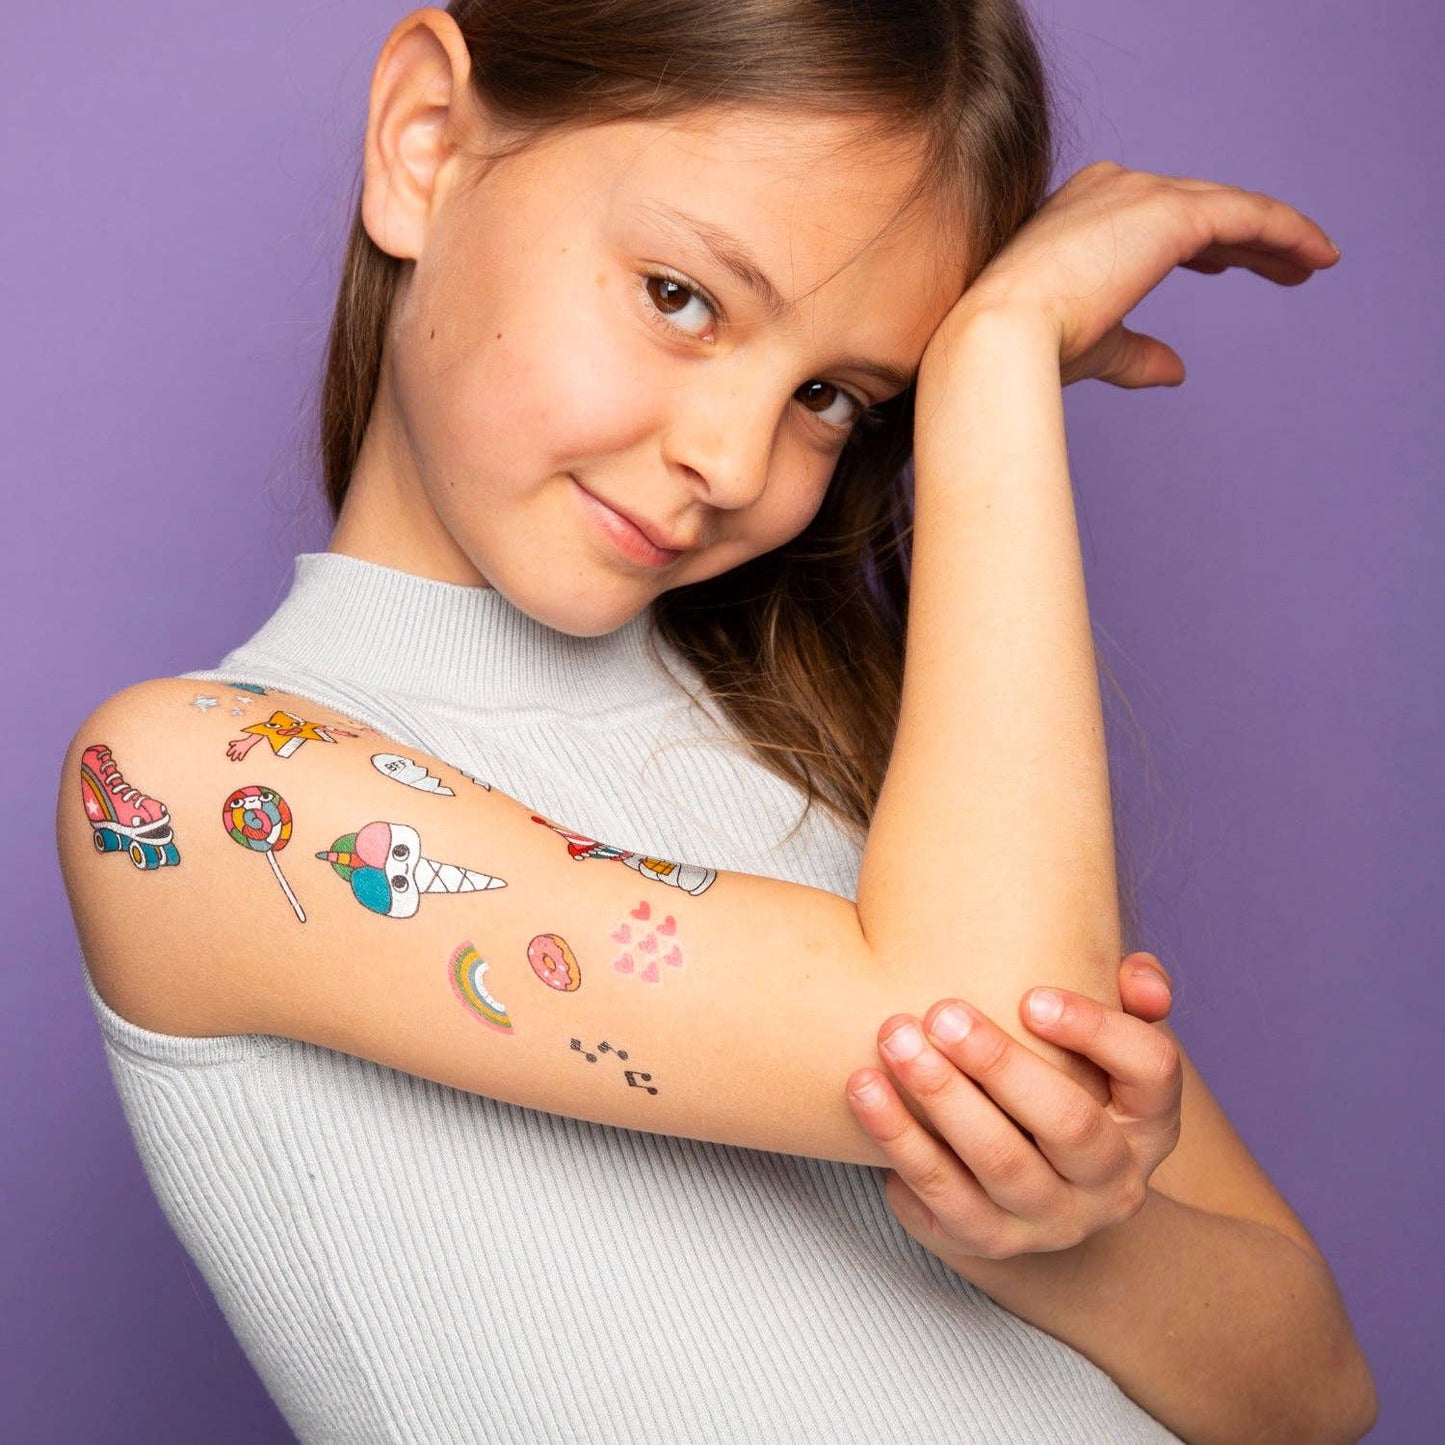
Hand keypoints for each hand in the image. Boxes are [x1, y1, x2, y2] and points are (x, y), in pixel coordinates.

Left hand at [844, 953, 1181, 1260]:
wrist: (1045, 1188)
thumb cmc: (1068, 1079)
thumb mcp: (1109, 1042)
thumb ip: (1132, 998)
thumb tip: (1142, 980)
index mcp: (1150, 1120)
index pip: (1151, 1070)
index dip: (1096, 1031)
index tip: (1031, 996)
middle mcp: (1111, 1180)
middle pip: (1069, 1125)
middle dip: (1000, 1065)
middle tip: (940, 1014)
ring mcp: (1051, 1220)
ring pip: (999, 1166)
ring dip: (940, 1101)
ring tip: (892, 1043)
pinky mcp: (989, 1241)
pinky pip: (940, 1201)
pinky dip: (901, 1148)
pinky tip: (866, 1096)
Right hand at [921, 160, 1339, 388]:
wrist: (999, 340)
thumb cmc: (1024, 351)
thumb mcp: (1092, 346)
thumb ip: (1136, 351)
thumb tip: (1178, 370)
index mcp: (1077, 213)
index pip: (1155, 218)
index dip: (1199, 242)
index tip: (1228, 266)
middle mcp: (1109, 189)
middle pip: (1198, 206)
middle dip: (1246, 239)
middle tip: (1287, 265)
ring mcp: (1139, 194)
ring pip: (1228, 207)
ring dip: (1276, 236)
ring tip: (1312, 263)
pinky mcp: (1171, 212)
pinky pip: (1246, 215)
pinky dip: (1287, 232)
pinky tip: (1317, 257)